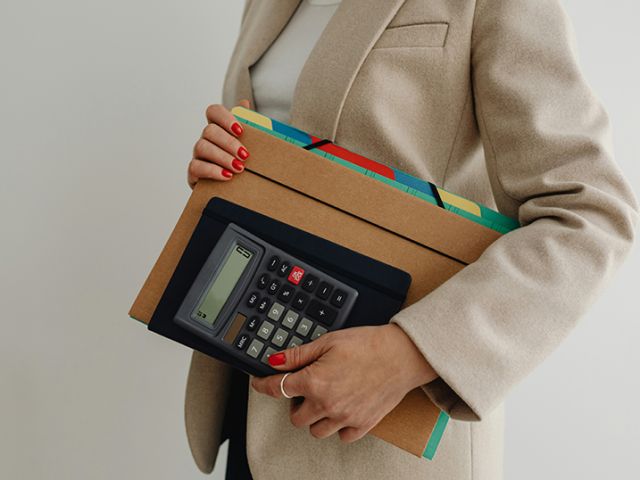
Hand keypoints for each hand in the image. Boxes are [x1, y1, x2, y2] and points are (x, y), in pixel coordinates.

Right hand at [187, 99, 251, 188]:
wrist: (235, 187)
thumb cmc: (242, 161)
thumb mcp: (250, 144)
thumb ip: (249, 125)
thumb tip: (244, 103)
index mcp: (219, 128)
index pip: (214, 111)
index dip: (225, 118)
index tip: (241, 131)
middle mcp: (206, 138)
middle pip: (210, 130)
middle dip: (229, 142)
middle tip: (245, 155)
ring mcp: (198, 154)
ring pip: (202, 147)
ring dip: (222, 157)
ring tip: (239, 168)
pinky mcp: (194, 172)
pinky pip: (196, 167)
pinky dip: (212, 171)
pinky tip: (226, 175)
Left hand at [251, 323, 437, 442]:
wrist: (402, 355)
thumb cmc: (368, 345)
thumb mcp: (328, 342)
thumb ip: (298, 355)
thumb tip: (274, 361)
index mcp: (314, 382)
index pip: (278, 389)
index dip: (263, 385)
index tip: (259, 383)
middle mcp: (327, 405)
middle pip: (295, 417)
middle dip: (294, 403)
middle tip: (304, 389)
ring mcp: (345, 418)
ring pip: (315, 431)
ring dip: (314, 417)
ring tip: (323, 399)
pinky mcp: (363, 424)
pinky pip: (341, 436)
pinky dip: (337, 427)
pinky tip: (341, 410)